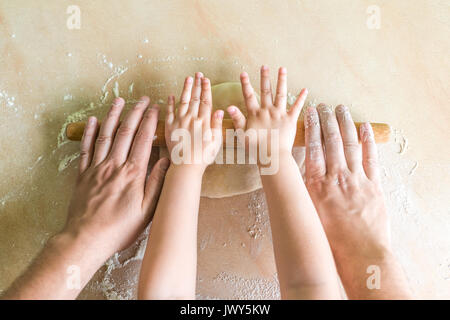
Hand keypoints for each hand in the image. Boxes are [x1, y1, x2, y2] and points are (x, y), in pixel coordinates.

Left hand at [65, 97, 168, 257]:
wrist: (86, 238)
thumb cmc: (120, 228)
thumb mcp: (147, 210)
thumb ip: (157, 183)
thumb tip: (165, 161)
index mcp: (133, 173)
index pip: (144, 140)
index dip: (151, 122)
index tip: (156, 109)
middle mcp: (114, 166)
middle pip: (126, 132)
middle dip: (136, 112)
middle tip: (143, 99)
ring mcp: (96, 168)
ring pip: (105, 135)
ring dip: (113, 116)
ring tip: (119, 101)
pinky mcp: (83, 175)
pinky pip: (86, 148)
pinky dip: (89, 133)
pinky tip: (93, 120)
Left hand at [165, 72, 223, 172]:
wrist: (186, 166)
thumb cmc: (203, 156)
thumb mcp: (216, 142)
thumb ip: (217, 125)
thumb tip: (219, 110)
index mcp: (204, 121)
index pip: (206, 101)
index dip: (206, 89)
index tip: (206, 79)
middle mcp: (191, 119)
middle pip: (195, 98)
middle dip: (197, 84)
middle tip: (198, 74)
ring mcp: (179, 122)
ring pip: (183, 101)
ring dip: (186, 89)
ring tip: (188, 78)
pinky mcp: (169, 127)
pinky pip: (169, 112)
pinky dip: (170, 103)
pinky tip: (171, 95)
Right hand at [226, 65, 307, 160]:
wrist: (273, 156)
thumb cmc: (256, 149)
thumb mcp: (242, 135)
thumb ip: (237, 120)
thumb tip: (229, 107)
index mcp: (255, 114)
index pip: (248, 96)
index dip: (245, 84)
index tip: (243, 73)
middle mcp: (267, 111)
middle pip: (265, 91)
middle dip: (264, 77)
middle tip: (264, 66)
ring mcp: (279, 114)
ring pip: (280, 94)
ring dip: (281, 80)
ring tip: (282, 68)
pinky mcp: (290, 120)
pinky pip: (296, 107)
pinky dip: (301, 98)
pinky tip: (305, 89)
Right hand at [304, 104, 389, 262]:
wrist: (360, 252)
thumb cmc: (331, 238)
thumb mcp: (310, 212)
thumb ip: (306, 191)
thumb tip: (299, 175)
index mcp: (317, 184)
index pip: (313, 147)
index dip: (312, 127)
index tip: (310, 113)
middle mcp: (336, 177)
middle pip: (331, 140)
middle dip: (326, 119)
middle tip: (323, 106)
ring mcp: (357, 179)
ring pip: (350, 144)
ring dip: (345, 123)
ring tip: (340, 109)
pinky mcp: (374, 185)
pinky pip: (371, 157)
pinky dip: (367, 140)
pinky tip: (364, 127)